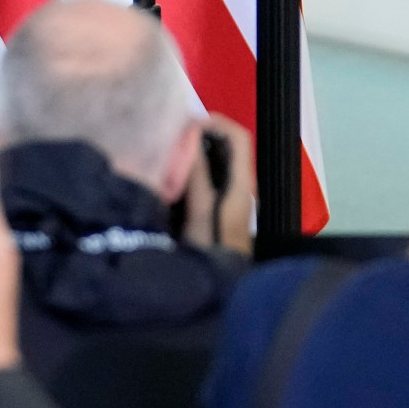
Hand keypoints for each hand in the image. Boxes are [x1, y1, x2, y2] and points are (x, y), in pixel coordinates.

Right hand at [180, 116, 254, 254]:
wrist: (216, 285)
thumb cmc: (211, 247)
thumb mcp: (201, 209)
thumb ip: (197, 174)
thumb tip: (191, 136)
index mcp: (241, 182)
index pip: (239, 138)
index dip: (217, 123)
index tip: (187, 123)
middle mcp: (238, 185)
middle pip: (226, 147)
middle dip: (200, 136)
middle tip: (170, 136)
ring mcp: (228, 197)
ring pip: (214, 162)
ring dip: (193, 153)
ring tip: (167, 151)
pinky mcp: (215, 208)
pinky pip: (206, 179)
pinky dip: (190, 171)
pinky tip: (170, 175)